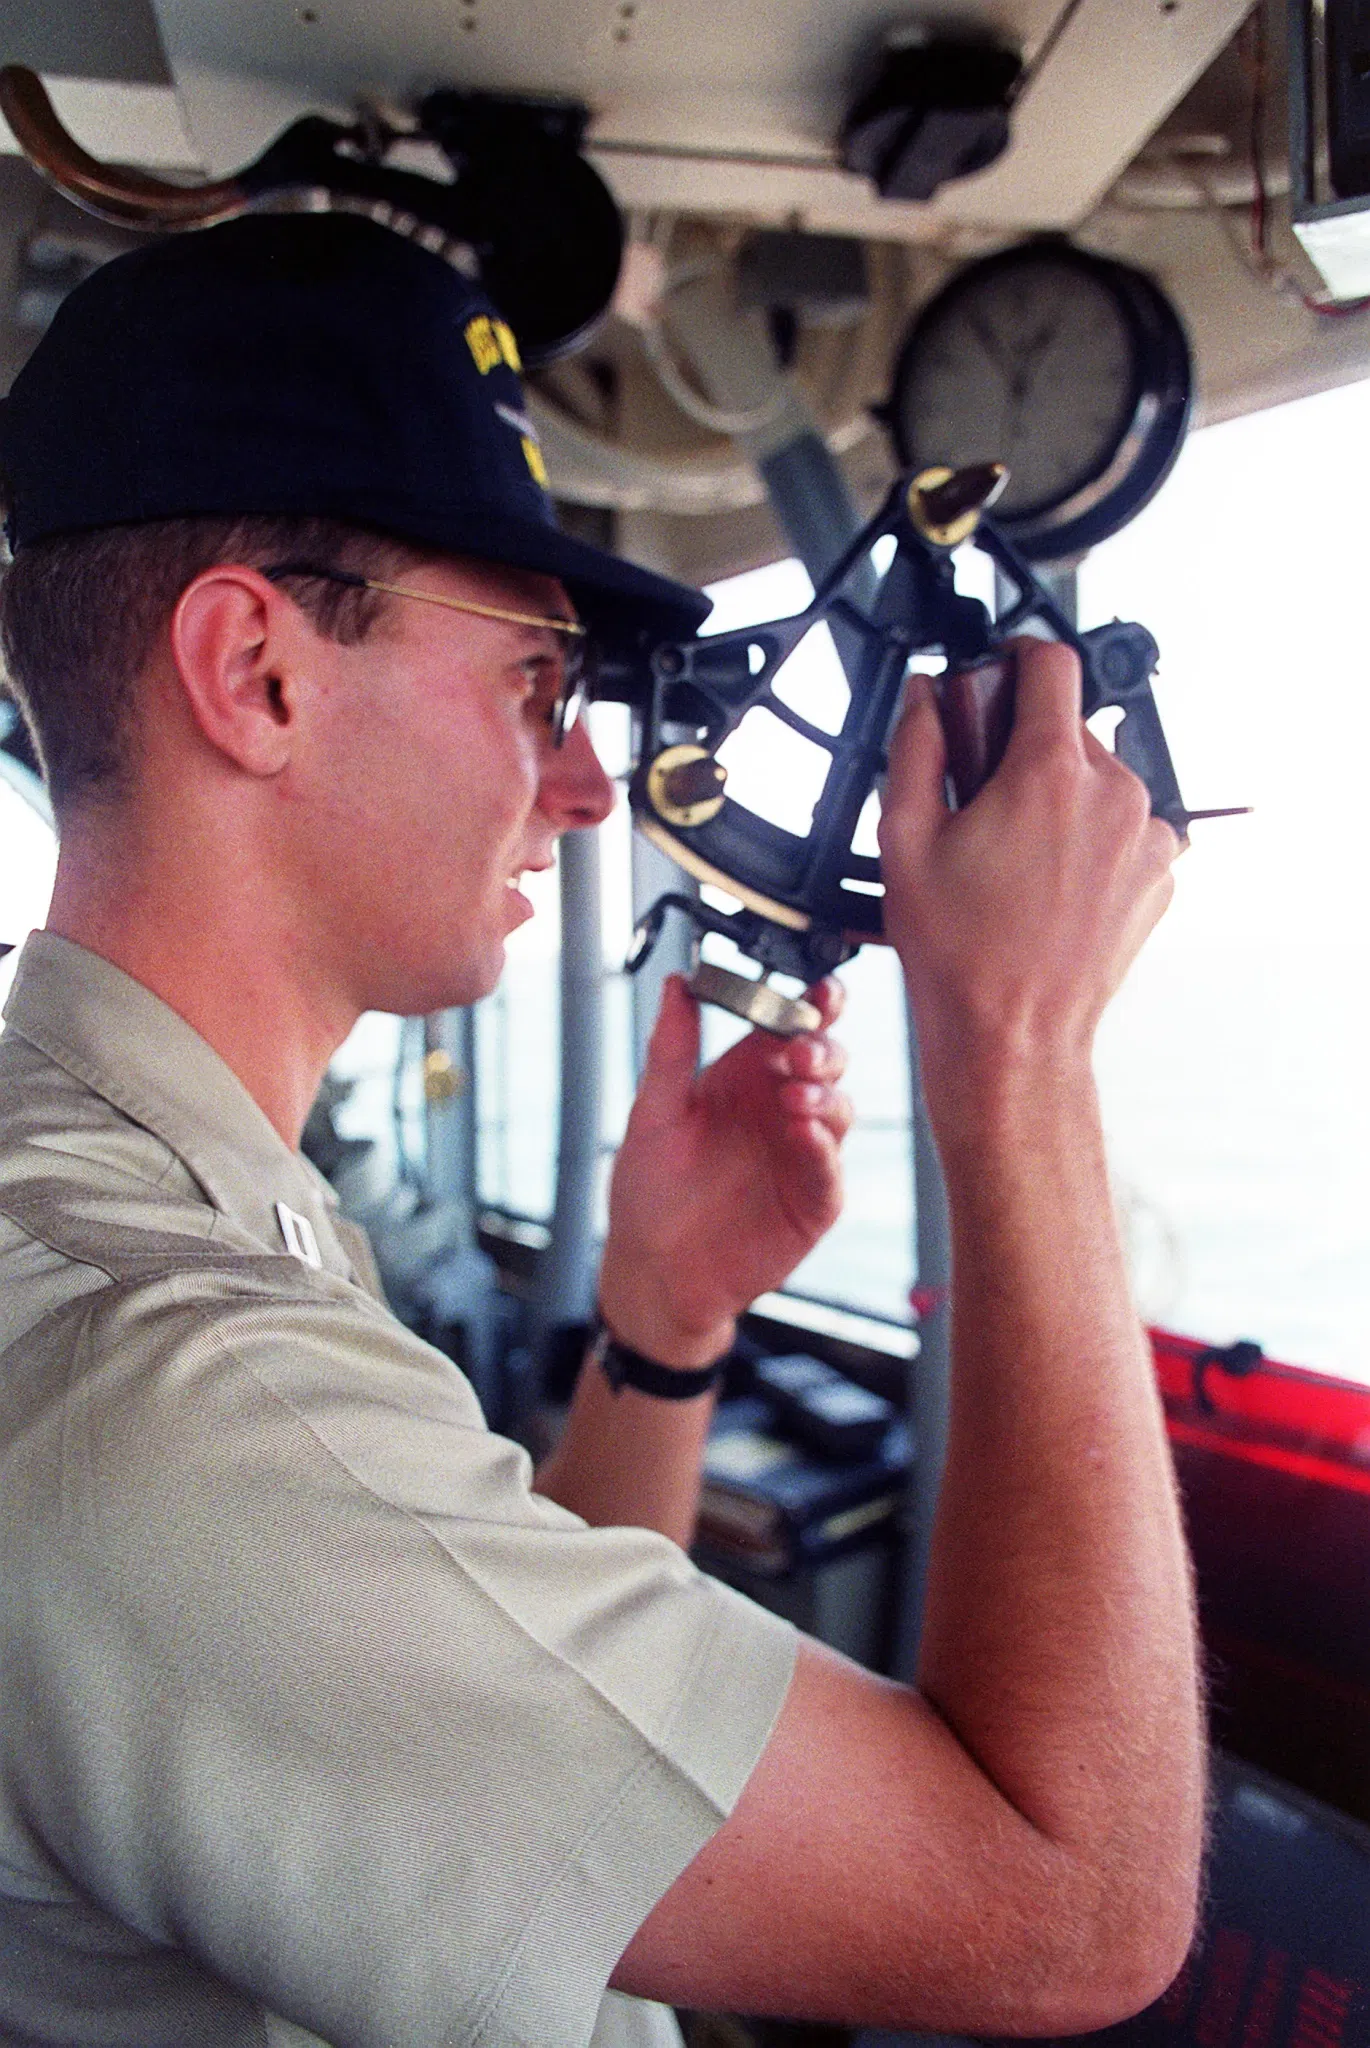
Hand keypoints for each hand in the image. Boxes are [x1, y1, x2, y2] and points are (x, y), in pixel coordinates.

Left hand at [598, 977, 852, 1366]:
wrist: (653, 1270)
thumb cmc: (649, 1192)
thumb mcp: (652, 1114)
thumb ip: (671, 1050)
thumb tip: (677, 984)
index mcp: (746, 1077)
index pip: (790, 1027)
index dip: (813, 1005)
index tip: (820, 992)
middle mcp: (781, 1108)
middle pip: (825, 1062)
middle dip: (822, 1048)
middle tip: (799, 1051)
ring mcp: (802, 1154)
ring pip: (838, 1109)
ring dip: (824, 1095)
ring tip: (796, 1096)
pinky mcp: (813, 1201)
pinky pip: (828, 1170)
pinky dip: (822, 1150)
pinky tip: (804, 1134)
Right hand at [878, 639, 1179, 1131]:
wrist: (1012, 1036)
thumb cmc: (959, 954)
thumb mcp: (904, 838)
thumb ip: (916, 747)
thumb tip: (925, 698)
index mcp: (1050, 772)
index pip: (1052, 663)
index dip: (1016, 655)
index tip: (998, 670)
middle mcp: (1114, 793)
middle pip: (1071, 727)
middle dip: (1024, 746)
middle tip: (980, 797)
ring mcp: (1147, 836)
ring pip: (1098, 779)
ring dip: (1058, 794)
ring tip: (1012, 852)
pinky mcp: (1161, 874)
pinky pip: (1123, 827)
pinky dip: (1088, 838)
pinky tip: (1047, 881)